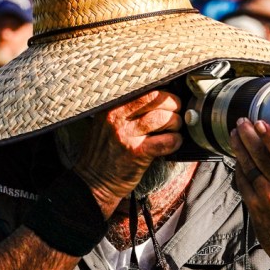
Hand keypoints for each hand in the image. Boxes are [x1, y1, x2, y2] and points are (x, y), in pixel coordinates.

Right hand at [73, 90, 182, 210]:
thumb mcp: (108, 122)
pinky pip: (166, 141)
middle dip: (174, 104)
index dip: (163, 91)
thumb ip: (128, 109)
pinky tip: (173, 143)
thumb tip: (159, 96)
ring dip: (176, 123)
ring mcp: (127, 135)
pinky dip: (175, 141)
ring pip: (164, 118)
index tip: (169, 97)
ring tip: (173, 129)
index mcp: (112, 106)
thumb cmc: (105, 151)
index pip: (144, 88)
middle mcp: (117, 117)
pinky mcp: (137, 152)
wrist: (94, 181)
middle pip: (156, 98)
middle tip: (176, 112)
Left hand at [229, 118, 269, 269]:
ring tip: (234, 135)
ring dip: (239, 149)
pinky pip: (243, 182)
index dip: (269, 137)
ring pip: (249, 166)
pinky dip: (238, 168)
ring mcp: (268, 198)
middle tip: (241, 123)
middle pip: (261, 156)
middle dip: (248, 136)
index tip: (260, 123)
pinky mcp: (255, 207)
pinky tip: (237, 159)